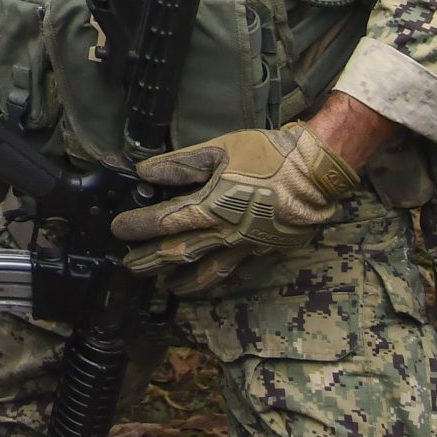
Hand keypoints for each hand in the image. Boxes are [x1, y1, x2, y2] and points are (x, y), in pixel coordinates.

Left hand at [110, 122, 360, 296]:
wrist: (317, 173)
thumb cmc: (269, 156)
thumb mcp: (220, 150)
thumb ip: (182, 164)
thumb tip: (146, 171)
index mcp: (211, 207)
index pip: (164, 222)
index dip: (138, 227)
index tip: (119, 229)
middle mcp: (226, 234)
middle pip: (180, 253)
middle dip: (152, 261)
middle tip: (130, 266)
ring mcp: (247, 247)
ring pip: (209, 272)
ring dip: (184, 281)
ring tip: (168, 287)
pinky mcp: (267, 251)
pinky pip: (239, 272)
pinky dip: (221, 280)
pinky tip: (212, 282)